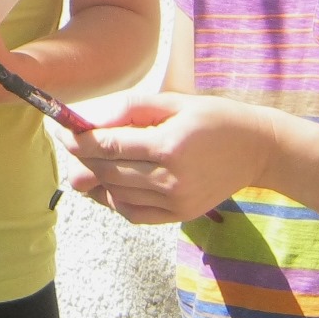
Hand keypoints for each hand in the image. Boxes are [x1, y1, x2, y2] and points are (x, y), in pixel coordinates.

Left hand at [59, 91, 277, 223]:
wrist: (257, 149)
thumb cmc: (213, 118)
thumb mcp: (173, 101)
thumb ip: (130, 109)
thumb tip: (91, 123)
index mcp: (169, 145)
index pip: (108, 146)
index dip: (78, 140)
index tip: (60, 130)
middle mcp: (172, 178)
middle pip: (107, 172)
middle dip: (80, 158)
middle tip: (67, 143)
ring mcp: (176, 202)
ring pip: (116, 194)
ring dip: (94, 179)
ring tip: (84, 162)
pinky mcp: (180, 216)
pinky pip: (133, 213)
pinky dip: (113, 201)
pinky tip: (107, 185)